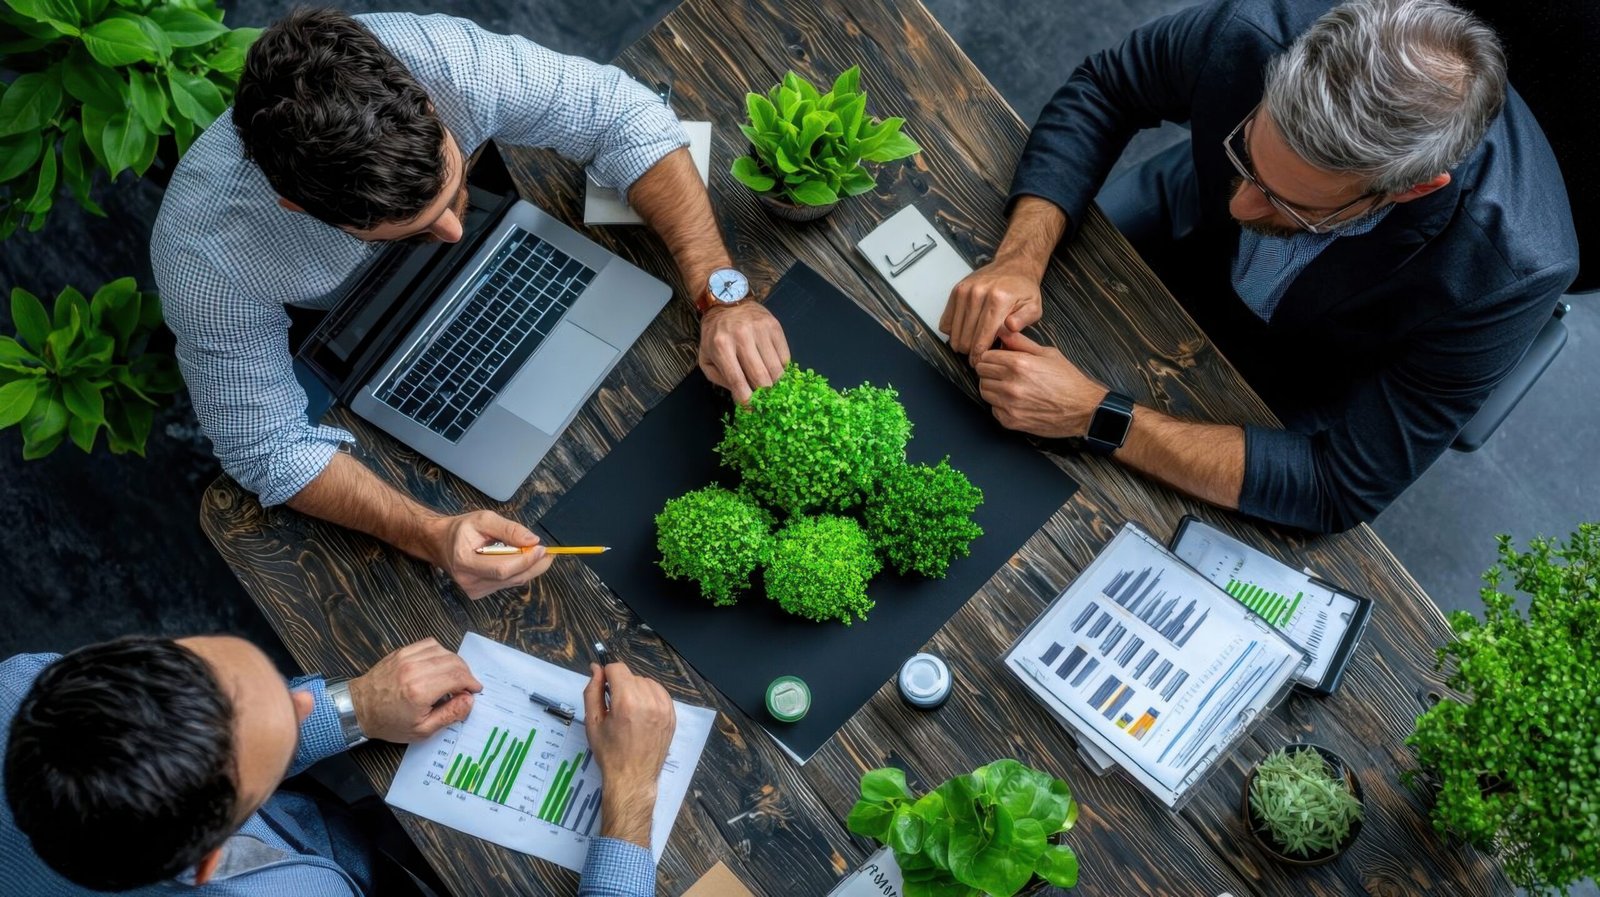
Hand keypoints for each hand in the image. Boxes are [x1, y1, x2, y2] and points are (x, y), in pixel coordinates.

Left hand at [347, 638, 483, 742]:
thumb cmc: (389, 722)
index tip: (474, 690)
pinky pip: (429, 644)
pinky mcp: (402, 652)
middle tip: (466, 686)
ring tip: (454, 676)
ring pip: (443, 650)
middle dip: (466, 673)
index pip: (458, 677)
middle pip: (454, 662)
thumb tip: (469, 700)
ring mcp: (407, 657)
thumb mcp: (422, 730)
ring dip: (454, 662)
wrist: (359, 708)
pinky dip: (440, 652)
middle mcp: (415, 669)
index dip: (471, 683)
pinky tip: (440, 665)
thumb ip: (449, 715)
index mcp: (420, 690)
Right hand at [425, 510, 551, 599]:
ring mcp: (474, 591)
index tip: (542, 548)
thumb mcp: (484, 519)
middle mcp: (469, 581)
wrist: (440, 543)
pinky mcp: (479, 594)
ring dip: (528, 568)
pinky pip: (507, 584)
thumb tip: (533, 541)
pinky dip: (517, 572)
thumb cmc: (462, 529)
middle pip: (511, 578)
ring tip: (533, 553)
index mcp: (465, 562)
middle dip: (534, 565)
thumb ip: (509, 529)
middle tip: (547, 552)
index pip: (503, 568)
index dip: (526, 560)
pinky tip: (517, 560)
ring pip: (512, 582)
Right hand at [584, 662, 675, 848]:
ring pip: (647, 682)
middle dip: (620, 685)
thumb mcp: (593, 722)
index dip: (606, 676)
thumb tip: (595, 668)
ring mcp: (664, 708)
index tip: (603, 689)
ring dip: (636, 689)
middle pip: (631, 675)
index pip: (617, 668)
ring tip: (629, 710)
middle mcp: (648, 701)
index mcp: (626, 701)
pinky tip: (642, 711)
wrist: (632, 778)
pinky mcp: (672, 715)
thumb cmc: (609, 752)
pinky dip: (650, 696)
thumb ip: (592, 691)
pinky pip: (660, 693)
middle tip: (614, 706)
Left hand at [698, 301, 789, 403]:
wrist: (727, 301)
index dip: (747, 400)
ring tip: (769, 383)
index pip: (738, 380)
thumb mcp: (706, 357)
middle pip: (761, 377)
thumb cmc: (715, 334)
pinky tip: (773, 366)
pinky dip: (781, 368)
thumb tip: (742, 396)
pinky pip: (785, 357)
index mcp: (721, 347)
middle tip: (764, 398)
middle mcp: (742, 337)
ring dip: (774, 382)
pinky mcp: (775, 326)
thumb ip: (720, 378)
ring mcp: (760, 330)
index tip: (752, 409)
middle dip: (764, 394)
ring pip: (776, 369)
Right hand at [940, 259, 1043, 357]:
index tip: (979, 363)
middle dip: (970, 351)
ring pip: (954, 332)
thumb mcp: (1033, 306)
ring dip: (961, 342)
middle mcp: (978, 294)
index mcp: (998, 300)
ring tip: (972, 343)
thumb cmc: (1023, 290)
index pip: (982, 338)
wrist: (1013, 266)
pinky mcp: (956, 290)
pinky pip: (946, 321)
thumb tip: (1010, 327)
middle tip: (979, 353)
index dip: (979, 356)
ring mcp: (965, 291)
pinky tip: (965, 331)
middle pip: (966, 338)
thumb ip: (1024, 320)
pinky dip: (953, 331)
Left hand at [974, 330, 1107, 436]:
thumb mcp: (1048, 354)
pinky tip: (1014, 401)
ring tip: (1009, 387)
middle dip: (990, 371)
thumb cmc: (1068, 380)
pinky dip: (999, 405)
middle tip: (1003, 372)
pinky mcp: (1011, 421)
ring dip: (993, 388)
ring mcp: (1009, 404)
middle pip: (981, 373)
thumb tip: (1003, 331)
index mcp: (1018, 364)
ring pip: (984, 392)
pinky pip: (993, 410)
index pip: (985, 356)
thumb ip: (1021, 343)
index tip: (997, 359)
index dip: (991, 356)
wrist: (1083, 409)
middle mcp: (1010, 384)